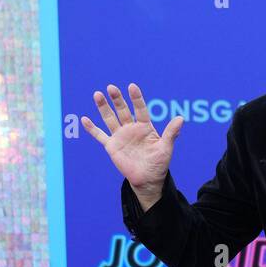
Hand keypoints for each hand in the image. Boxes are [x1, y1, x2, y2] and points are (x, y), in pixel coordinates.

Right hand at [81, 83, 182, 200]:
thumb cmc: (159, 163)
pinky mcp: (111, 146)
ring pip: (110, 119)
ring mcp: (120, 136)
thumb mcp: (166, 148)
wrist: (147, 179)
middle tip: (111, 88)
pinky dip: (92, 128)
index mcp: (145, 127)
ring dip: (103, 108)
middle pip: (123, 111)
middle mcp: (131, 128)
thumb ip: (171, 133)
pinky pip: (100, 136)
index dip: (136, 99)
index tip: (132, 87)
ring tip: (97, 94)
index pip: (140, 109)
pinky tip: (84, 119)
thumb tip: (181, 118)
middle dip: (117, 99)